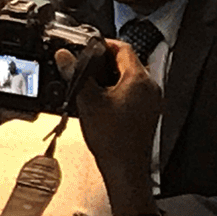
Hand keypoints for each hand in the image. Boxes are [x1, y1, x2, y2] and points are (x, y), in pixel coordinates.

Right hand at [56, 40, 161, 215]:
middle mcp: (150, 88)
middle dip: (105, 62)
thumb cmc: (112, 140)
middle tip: (85, 66)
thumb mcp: (88, 102)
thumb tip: (64, 56)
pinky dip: (119, 90)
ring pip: (130, 77)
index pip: (123, 48)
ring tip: (91, 84)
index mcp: (139, 80)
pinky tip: (103, 100)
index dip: (103, 44)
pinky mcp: (148, 113)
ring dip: (111, 76)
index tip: (88, 47)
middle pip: (127, 62)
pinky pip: (134, 92)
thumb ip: (76, 74)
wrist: (125, 170)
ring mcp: (152, 101)